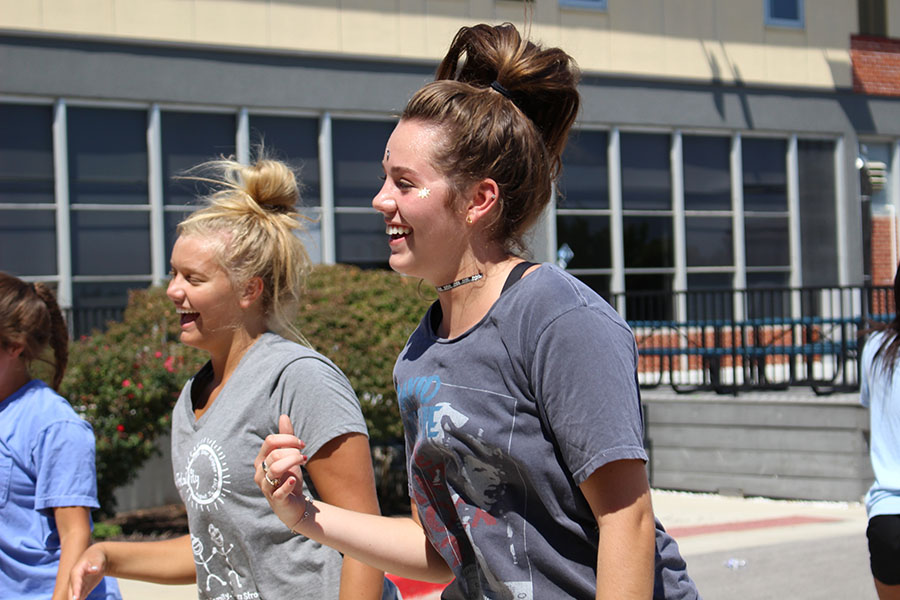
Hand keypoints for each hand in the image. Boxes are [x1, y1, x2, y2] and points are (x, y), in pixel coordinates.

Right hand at [69, 544, 107, 599]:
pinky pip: (80, 598)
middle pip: (72, 592)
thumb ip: (96, 564)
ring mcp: (77, 586)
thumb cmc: (96, 557)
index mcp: (76, 571)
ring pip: (75, 596)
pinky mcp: (82, 590)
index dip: (75, 590)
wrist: (96, 558)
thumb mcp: (97, 558)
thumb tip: (94, 570)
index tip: (76, 599)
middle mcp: (74, 580)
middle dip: (72, 599)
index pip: (75, 582)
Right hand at [255, 414, 309, 529]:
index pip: (270, 441)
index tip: (301, 444)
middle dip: (292, 452)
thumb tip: (284, 415)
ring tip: (303, 462)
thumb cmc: (289, 477)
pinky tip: (294, 480)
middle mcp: (259, 472)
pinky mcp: (275, 500)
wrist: (295, 504)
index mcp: (261, 459)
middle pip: (274, 454)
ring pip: (275, 469)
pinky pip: (278, 491)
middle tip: (304, 456)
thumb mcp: (289, 456)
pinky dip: (287, 485)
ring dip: (292, 463)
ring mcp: (266, 487)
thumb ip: (286, 438)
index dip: (288, 439)